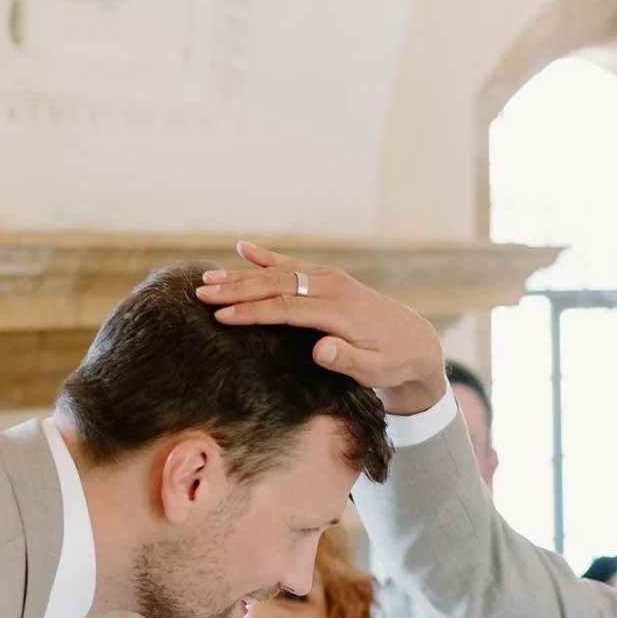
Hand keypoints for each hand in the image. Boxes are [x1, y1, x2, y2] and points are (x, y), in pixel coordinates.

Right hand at [195, 242, 447, 415]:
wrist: (415, 341)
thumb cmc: (391, 361)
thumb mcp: (374, 370)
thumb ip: (348, 359)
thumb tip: (321, 350)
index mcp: (340, 310)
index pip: (286, 308)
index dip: (252, 312)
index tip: (221, 316)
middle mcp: (332, 287)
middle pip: (276, 284)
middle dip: (236, 289)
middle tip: (201, 292)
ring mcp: (330, 278)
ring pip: (279, 272)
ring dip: (242, 274)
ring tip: (209, 277)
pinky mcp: (329, 277)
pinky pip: (292, 264)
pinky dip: (267, 256)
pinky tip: (242, 247)